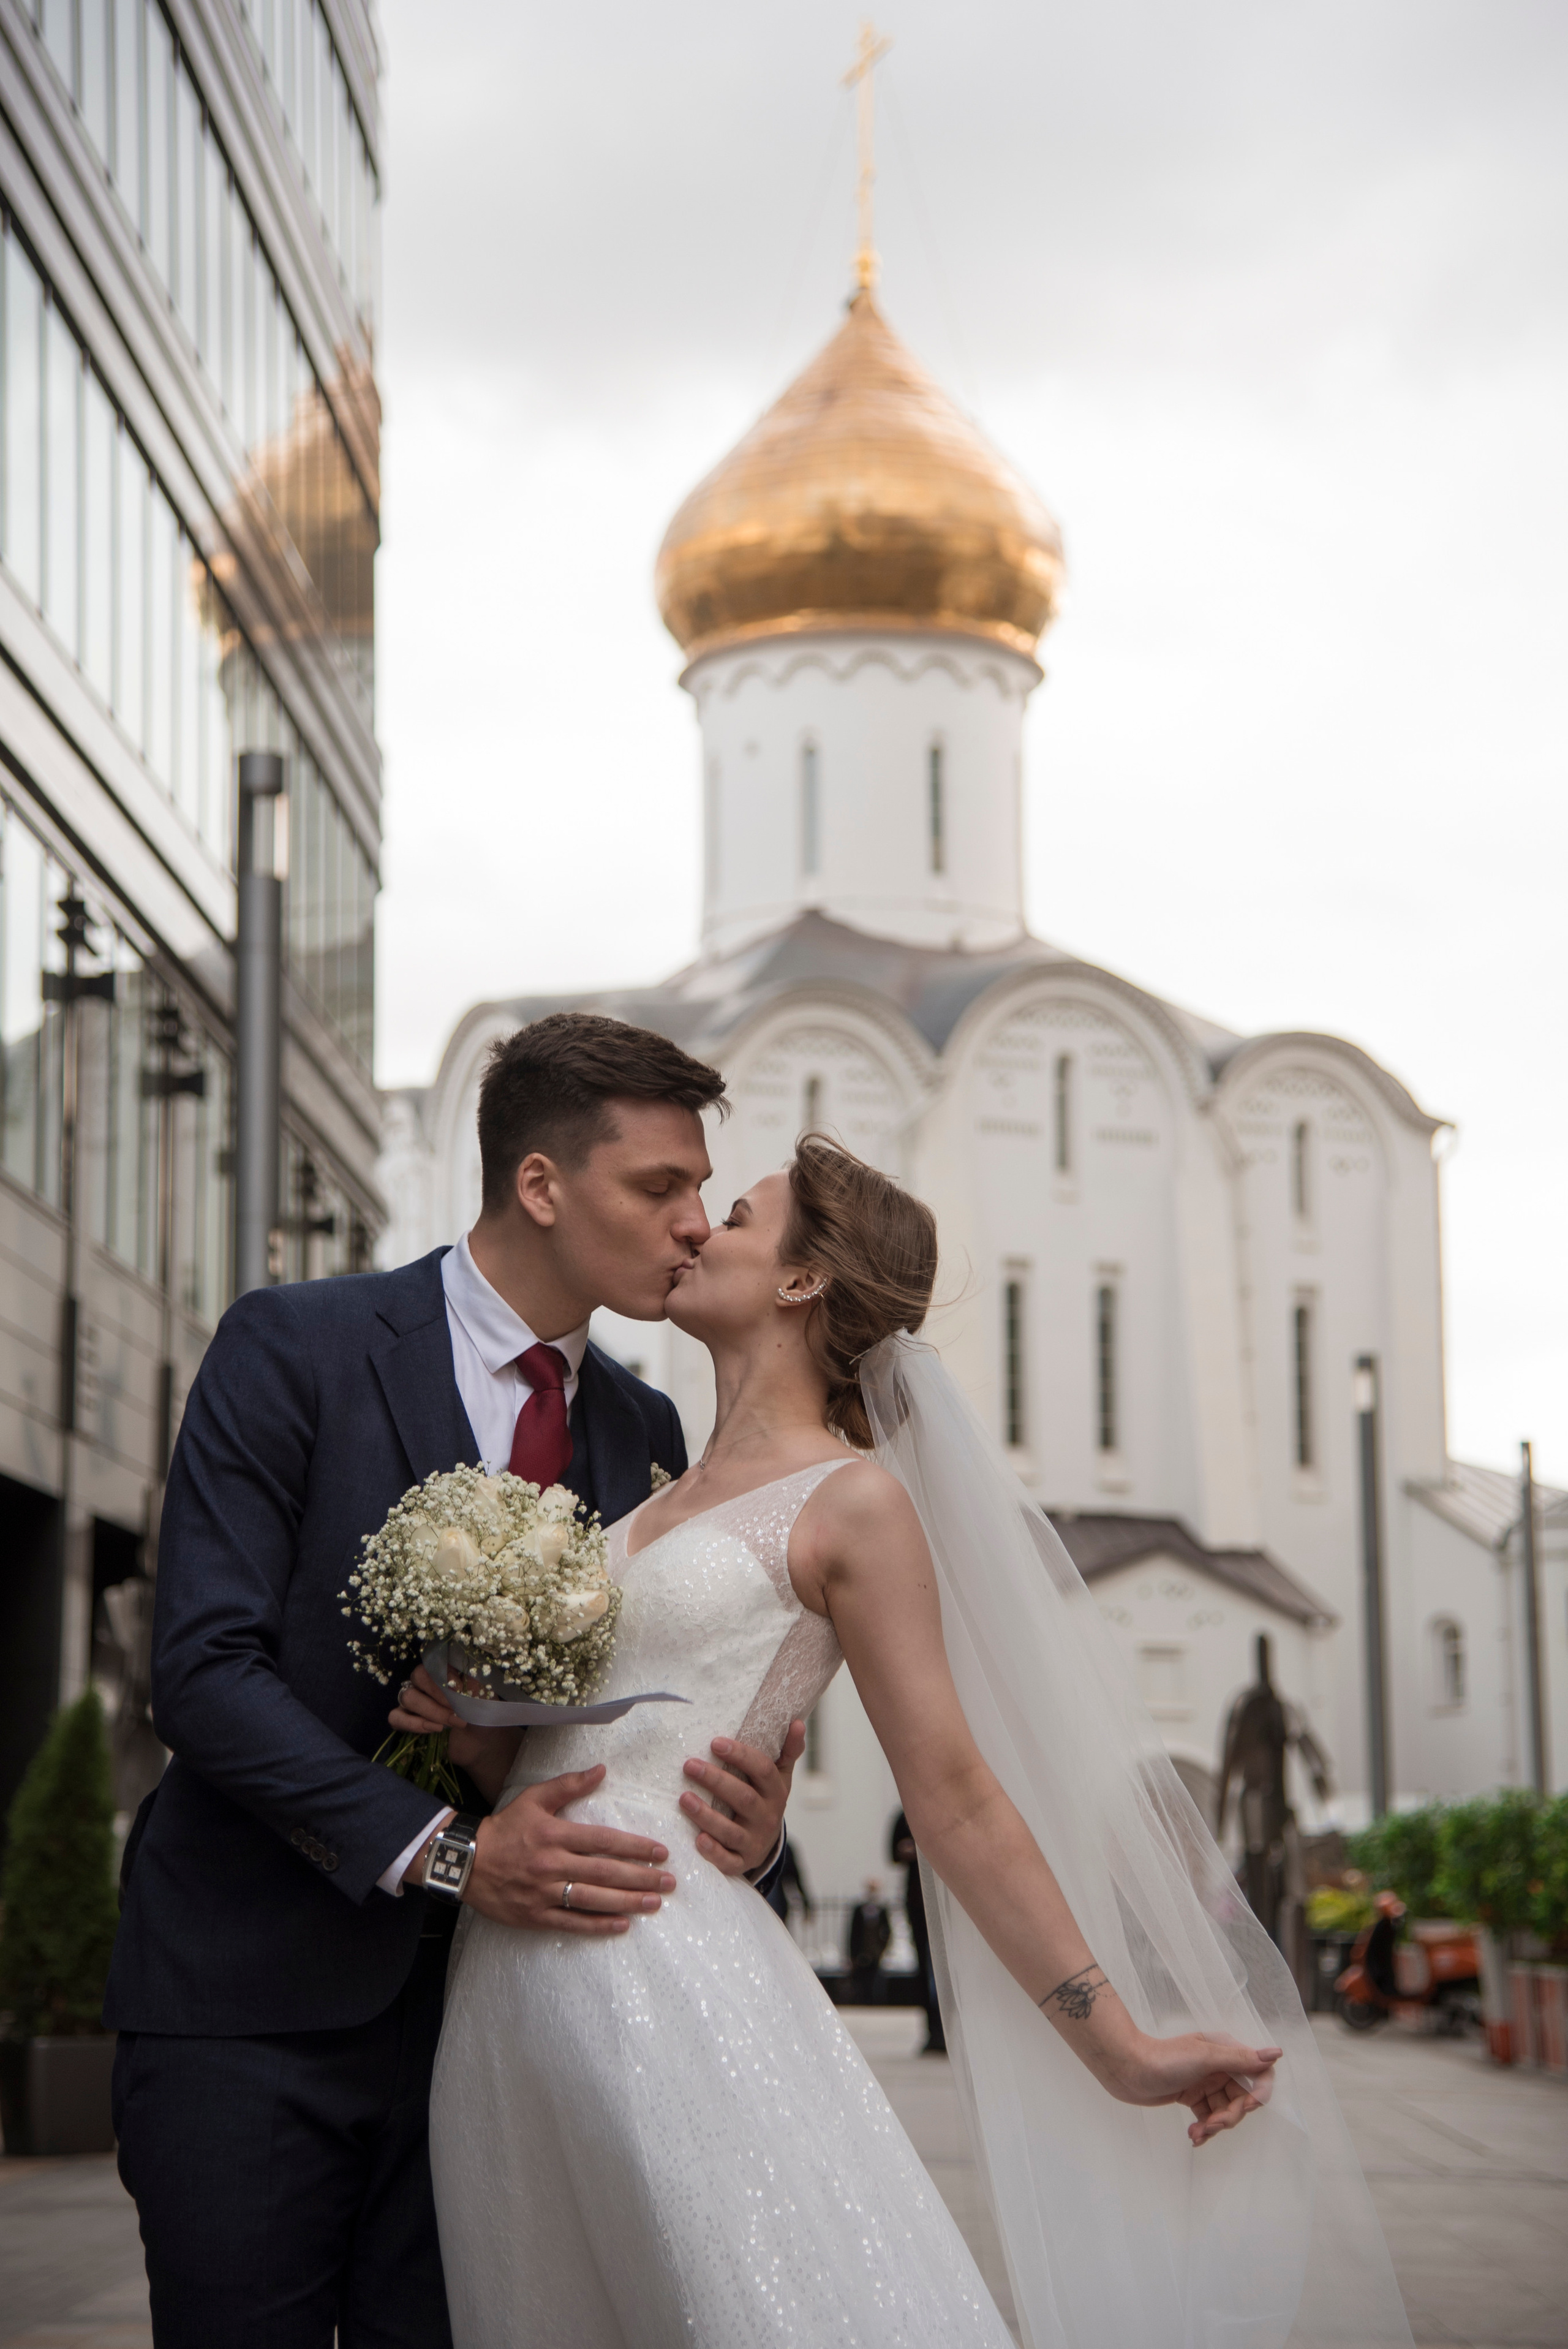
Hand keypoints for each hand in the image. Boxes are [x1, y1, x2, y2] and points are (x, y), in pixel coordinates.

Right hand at [388, 1664, 522, 1799]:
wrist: (483, 1746)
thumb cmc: (484, 1716)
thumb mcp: (485, 1697)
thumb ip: (473, 1683)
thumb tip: (461, 1676)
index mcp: (447, 1670)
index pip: (435, 1659)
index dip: (445, 1674)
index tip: (461, 1691)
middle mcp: (428, 1681)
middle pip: (418, 1675)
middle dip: (438, 1695)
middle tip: (456, 1711)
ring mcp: (416, 1700)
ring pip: (407, 1696)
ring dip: (430, 1711)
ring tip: (450, 1723)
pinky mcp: (407, 1720)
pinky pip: (395, 1717)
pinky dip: (413, 1723)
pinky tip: (433, 1729)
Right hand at [464, 1767, 676, 1934]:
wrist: (465, 1861)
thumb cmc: (505, 1828)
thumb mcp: (533, 1798)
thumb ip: (569, 1785)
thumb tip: (601, 1770)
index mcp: (554, 1835)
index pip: (603, 1842)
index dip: (634, 1847)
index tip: (660, 1852)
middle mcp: (552, 1865)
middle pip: (604, 1873)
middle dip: (640, 1878)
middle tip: (669, 1881)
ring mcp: (543, 1894)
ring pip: (592, 1900)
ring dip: (627, 1902)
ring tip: (654, 1903)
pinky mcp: (535, 1916)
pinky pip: (572, 1923)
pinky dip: (598, 1926)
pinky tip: (622, 1925)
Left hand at [679, 1717, 805, 1876]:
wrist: (765, 1844)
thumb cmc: (765, 1800)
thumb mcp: (779, 1777)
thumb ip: (787, 1751)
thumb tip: (797, 1722)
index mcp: (776, 1792)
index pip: (762, 1770)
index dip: (740, 1755)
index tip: (715, 1742)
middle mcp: (767, 1817)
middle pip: (743, 1798)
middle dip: (716, 1780)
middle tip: (689, 1765)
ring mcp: (754, 1841)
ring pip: (731, 1830)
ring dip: (707, 1815)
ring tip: (684, 1798)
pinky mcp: (740, 1862)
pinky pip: (728, 1860)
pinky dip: (714, 1852)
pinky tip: (698, 1839)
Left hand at [1108, 2030, 1282, 2147]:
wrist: (1126, 2069)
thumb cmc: (1165, 2058)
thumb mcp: (1206, 2057)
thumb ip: (1241, 2059)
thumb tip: (1277, 2053)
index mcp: (1225, 2051)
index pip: (1258, 2074)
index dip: (1257, 2094)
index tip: (1246, 2106)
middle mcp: (1218, 2066)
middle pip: (1242, 2099)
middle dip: (1230, 2116)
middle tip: (1213, 2124)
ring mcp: (1204, 2083)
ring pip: (1224, 2111)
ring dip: (1215, 2126)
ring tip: (1198, 2132)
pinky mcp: (1191, 2096)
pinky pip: (1208, 2117)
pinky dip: (1204, 2129)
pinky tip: (1193, 2137)